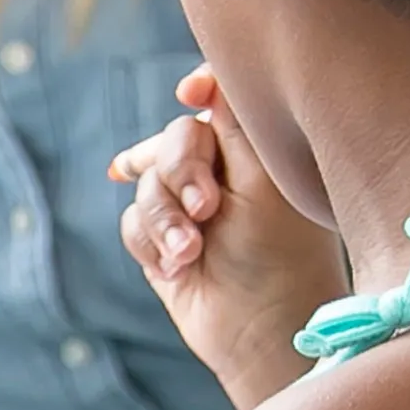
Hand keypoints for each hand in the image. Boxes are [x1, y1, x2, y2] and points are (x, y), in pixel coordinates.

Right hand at [109, 68, 344, 409]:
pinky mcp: (161, 242)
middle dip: (181, 174)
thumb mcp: (262, 178)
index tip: (189, 96)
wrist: (257, 327)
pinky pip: (130, 222)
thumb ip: (233, 122)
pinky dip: (151, 244)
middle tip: (207, 209)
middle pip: (173, 140)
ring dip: (165, 220)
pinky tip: (179, 268)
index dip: (200, 91)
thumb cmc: (278, 253)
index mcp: (259, 151)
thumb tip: (200, 82)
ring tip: (191, 252)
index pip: (218, 100)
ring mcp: (189, 209)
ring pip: (145, 185)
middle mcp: (223, 174)